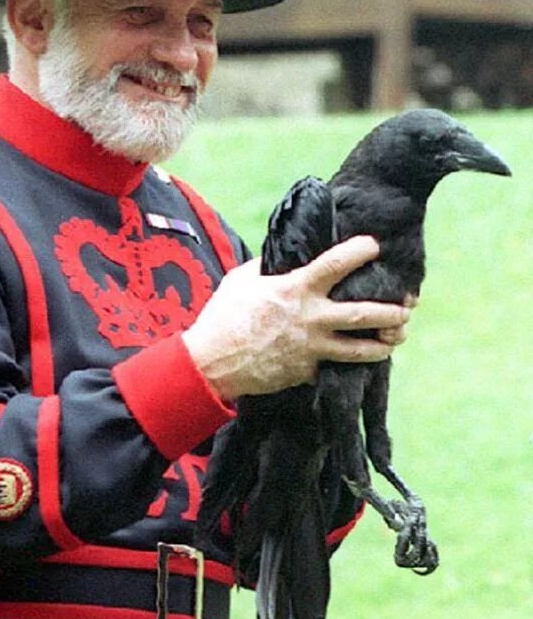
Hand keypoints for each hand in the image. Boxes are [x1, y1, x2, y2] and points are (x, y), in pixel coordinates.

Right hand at [183, 236, 410, 400]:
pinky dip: (351, 364)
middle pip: (363, 314)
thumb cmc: (223, 317)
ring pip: (360, 349)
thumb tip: (284, 255)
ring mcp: (311, 348)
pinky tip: (363, 359)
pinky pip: (336, 368)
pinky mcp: (307, 372)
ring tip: (398, 337)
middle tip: (407, 306)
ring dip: (384, 343)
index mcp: (295, 289)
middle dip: (391, 310)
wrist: (211, 364)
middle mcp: (310, 318)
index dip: (360, 251)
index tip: (375, 245)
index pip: (336, 264)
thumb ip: (268, 267)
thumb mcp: (242, 281)